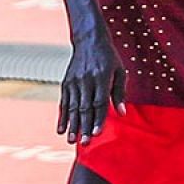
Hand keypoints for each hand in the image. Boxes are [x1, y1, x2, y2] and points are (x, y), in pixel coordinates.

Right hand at [59, 30, 124, 144]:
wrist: (89, 41)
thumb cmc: (109, 58)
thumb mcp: (120, 72)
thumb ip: (120, 93)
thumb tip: (122, 113)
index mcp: (102, 78)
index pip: (100, 102)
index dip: (99, 119)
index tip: (97, 134)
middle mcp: (86, 81)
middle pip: (85, 107)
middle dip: (85, 126)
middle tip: (85, 143)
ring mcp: (74, 82)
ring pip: (73, 107)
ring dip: (72, 125)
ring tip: (71, 141)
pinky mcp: (66, 83)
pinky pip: (64, 103)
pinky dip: (62, 117)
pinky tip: (61, 130)